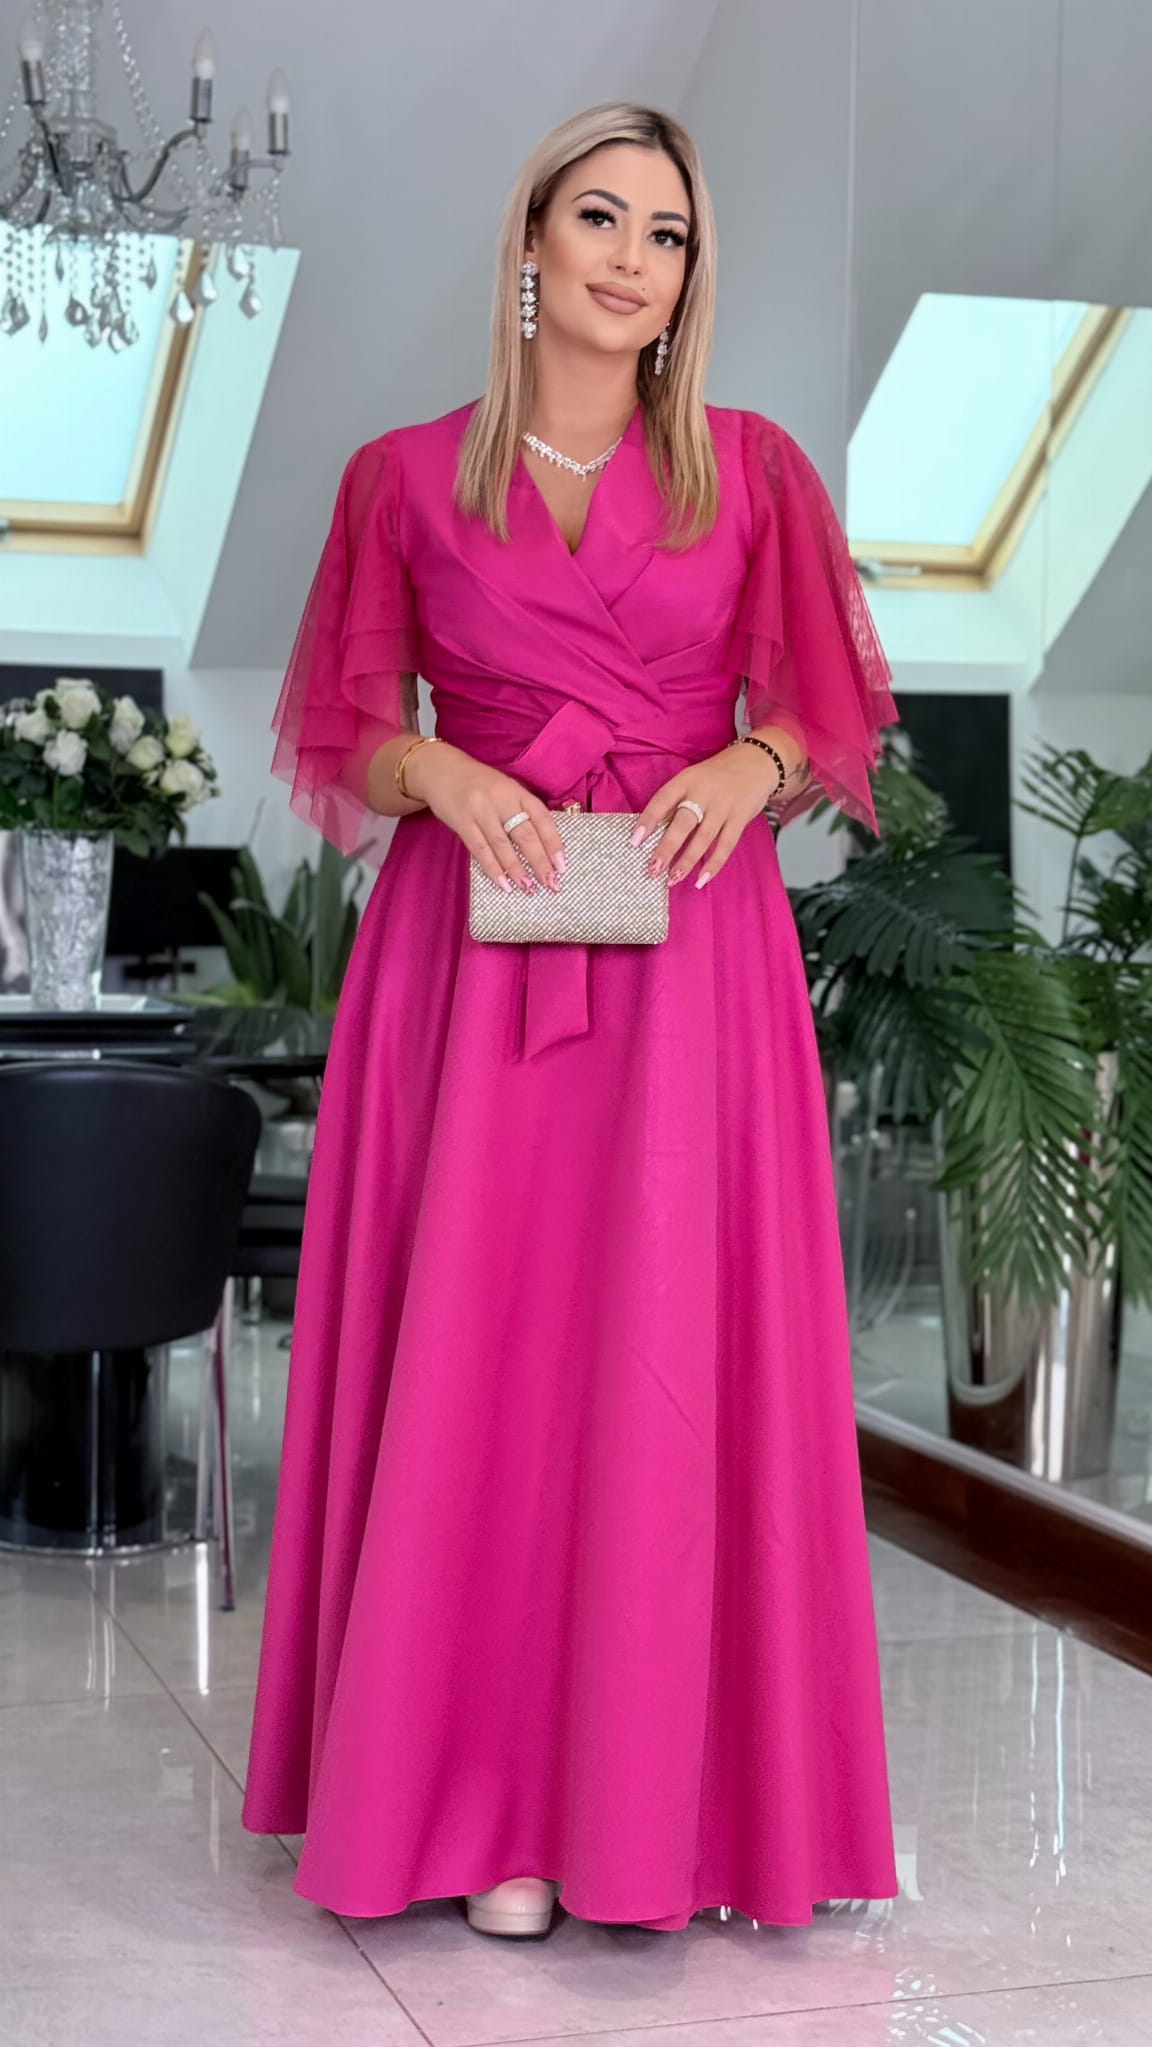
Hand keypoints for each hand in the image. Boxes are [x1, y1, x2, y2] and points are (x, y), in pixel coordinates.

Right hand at [404, 741, 564, 895]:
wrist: (441, 770)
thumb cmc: (480, 784)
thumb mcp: (506, 789)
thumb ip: (523, 810)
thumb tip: (544, 845)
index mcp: (517, 791)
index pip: (542, 818)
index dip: (554, 843)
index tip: (562, 865)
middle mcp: (501, 799)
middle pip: (525, 834)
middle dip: (540, 862)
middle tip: (551, 884)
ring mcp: (481, 811)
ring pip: (503, 845)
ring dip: (517, 869)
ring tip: (528, 888)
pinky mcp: (462, 822)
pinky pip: (480, 849)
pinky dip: (493, 868)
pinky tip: (503, 884)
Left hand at [629, 743, 779, 889]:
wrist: (757, 760)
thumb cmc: (716, 775)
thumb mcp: (693, 778)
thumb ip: (677, 801)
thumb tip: (654, 832)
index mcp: (686, 780)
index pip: (662, 800)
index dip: (648, 821)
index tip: (635, 842)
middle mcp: (704, 792)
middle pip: (682, 823)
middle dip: (667, 848)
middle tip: (653, 869)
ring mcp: (723, 806)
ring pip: (703, 838)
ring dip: (687, 862)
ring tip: (673, 879)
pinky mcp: (740, 818)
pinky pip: (726, 845)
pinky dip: (714, 864)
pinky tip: (701, 879)